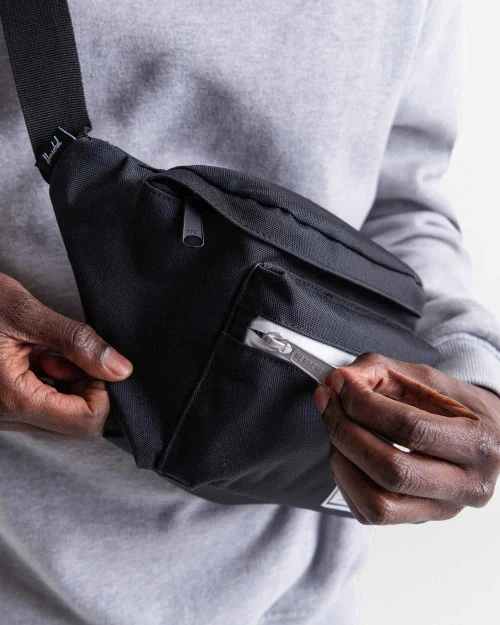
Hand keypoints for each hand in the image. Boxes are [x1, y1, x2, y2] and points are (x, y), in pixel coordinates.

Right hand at [0, 272, 132, 437]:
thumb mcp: (25, 313)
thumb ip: (76, 342)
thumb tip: (121, 369)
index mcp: (14, 398)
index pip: (86, 422)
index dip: (103, 392)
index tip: (94, 361)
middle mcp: (6, 417)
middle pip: (77, 424)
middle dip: (87, 388)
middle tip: (70, 354)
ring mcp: (3, 414)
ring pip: (62, 417)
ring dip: (69, 384)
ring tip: (48, 352)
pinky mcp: (3, 405)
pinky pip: (44, 406)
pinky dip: (54, 383)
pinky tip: (39, 357)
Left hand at [313, 352, 499, 524]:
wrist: (482, 437)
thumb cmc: (453, 406)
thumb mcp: (423, 378)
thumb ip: (379, 372)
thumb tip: (338, 381)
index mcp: (478, 442)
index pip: (409, 427)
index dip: (364, 404)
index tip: (339, 385)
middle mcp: (468, 485)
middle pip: (392, 470)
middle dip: (347, 433)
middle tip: (330, 406)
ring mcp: (444, 509)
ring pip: (378, 503)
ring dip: (343, 462)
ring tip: (336, 432)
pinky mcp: (419, 520)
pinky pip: (370, 514)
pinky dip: (346, 483)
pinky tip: (347, 455)